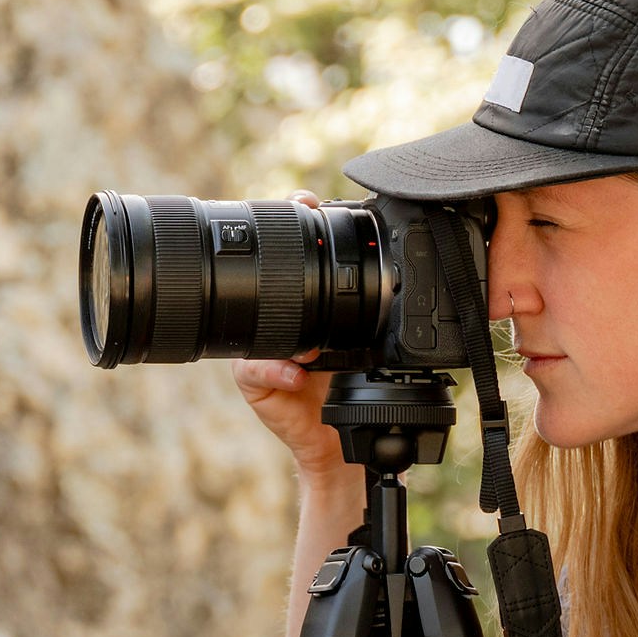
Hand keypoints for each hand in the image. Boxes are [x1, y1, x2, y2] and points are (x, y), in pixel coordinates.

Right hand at [232, 194, 348, 487]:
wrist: (332, 435)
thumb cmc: (343, 384)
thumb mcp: (361, 342)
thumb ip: (367, 314)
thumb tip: (387, 282)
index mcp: (298, 304)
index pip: (290, 255)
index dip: (293, 222)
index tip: (306, 200)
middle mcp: (272, 321)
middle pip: (261, 278)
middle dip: (273, 256)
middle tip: (290, 249)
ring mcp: (255, 348)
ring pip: (254, 325)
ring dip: (280, 330)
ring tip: (307, 343)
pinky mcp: (249, 379)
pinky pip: (255, 370)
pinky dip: (276, 371)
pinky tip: (295, 375)